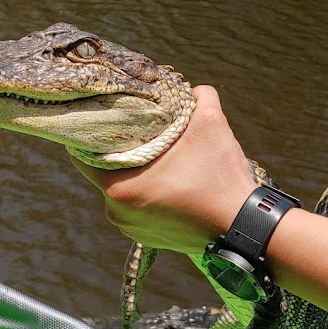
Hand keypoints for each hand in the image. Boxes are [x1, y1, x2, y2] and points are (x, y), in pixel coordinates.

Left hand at [71, 85, 256, 254]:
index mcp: (120, 188)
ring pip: (122, 191)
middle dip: (118, 153)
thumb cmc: (220, 177)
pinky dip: (148, 193)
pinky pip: (138, 208)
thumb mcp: (211, 125)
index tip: (100, 118)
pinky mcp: (149, 238)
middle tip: (136, 134)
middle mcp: (117, 213)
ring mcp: (132, 229)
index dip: (88, 134)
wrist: (245, 228)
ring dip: (135, 174)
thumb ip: (200, 98)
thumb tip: (195, 89)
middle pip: (104, 173)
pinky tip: (169, 180)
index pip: (82, 157)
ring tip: (157, 157)